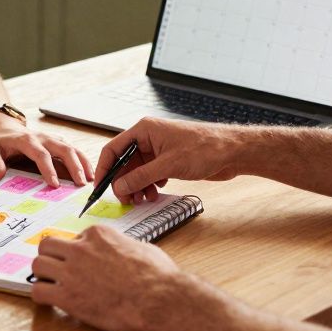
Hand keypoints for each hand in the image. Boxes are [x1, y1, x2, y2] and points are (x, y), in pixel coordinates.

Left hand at [0, 118, 92, 187]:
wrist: (6, 126)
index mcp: (27, 140)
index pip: (40, 154)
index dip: (48, 169)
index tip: (55, 184)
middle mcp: (43, 137)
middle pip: (63, 148)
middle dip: (74, 165)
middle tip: (81, 183)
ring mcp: (52, 139)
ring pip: (72, 148)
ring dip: (83, 163)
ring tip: (91, 180)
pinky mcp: (58, 142)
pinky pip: (73, 150)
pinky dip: (83, 160)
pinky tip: (90, 173)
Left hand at [30, 226, 184, 330]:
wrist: (158, 299)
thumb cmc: (158, 276)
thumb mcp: (141, 247)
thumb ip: (124, 246)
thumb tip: (126, 251)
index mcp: (98, 234)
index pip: (75, 238)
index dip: (77, 252)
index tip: (82, 264)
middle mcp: (80, 249)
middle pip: (47, 245)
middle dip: (51, 257)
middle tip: (57, 271)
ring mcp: (71, 272)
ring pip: (38, 265)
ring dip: (43, 275)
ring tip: (52, 285)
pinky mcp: (67, 297)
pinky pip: (38, 292)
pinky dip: (41, 297)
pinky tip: (50, 303)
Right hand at [95, 117, 249, 203]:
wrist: (231, 152)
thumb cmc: (204, 148)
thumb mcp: (168, 165)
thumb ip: (141, 177)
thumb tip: (119, 186)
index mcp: (144, 130)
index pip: (113, 149)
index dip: (104, 168)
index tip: (100, 187)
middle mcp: (148, 138)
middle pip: (124, 162)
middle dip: (123, 182)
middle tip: (125, 200)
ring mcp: (159, 150)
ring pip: (137, 171)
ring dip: (136, 186)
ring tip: (141, 200)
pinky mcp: (168, 161)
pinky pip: (149, 174)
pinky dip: (148, 185)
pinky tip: (154, 194)